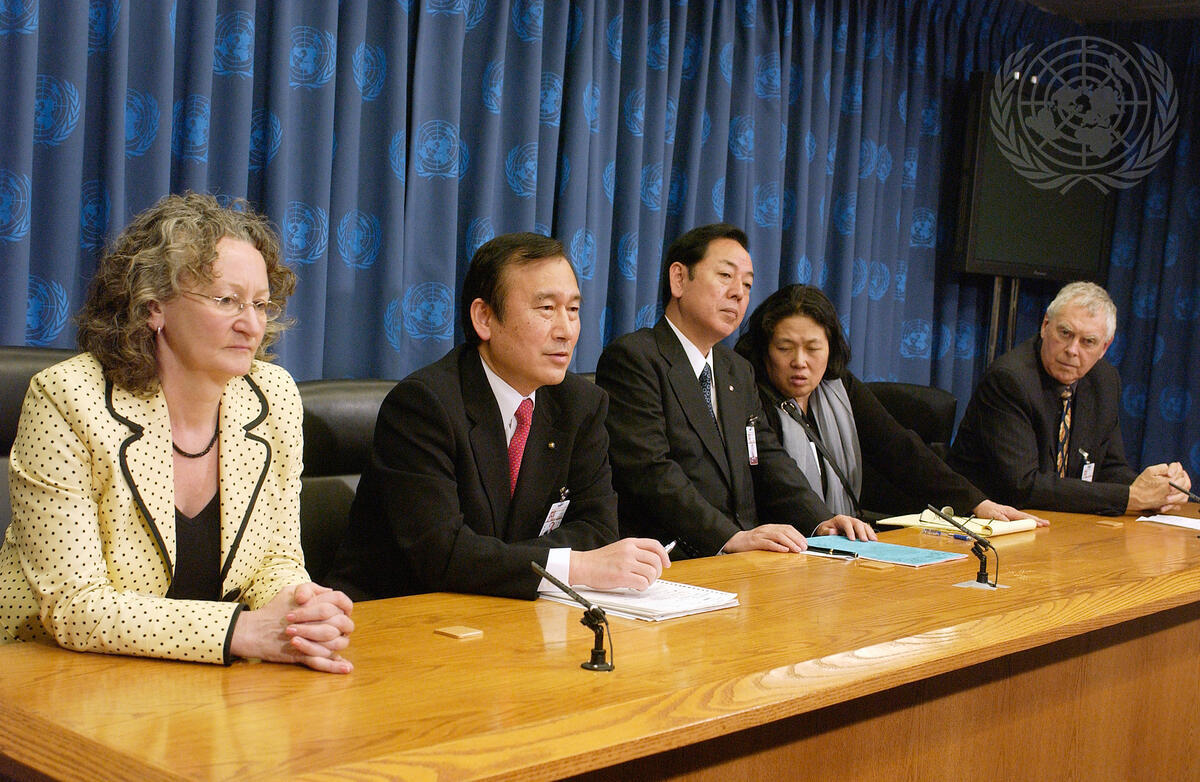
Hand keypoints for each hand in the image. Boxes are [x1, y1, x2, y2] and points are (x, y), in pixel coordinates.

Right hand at [231, 584, 353, 673]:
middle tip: (339, 629)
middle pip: (341, 622)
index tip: (344, 611)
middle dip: (343, 626)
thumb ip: (311, 589)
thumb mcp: (290, 591)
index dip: (345, 605)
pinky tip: (347, 669)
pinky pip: (322, 661)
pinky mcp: (301, 655)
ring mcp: (308, 639)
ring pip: (335, 642)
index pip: (339, 600)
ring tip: (338, 643)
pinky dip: (335, 666)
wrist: (253, 631)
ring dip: (339, 643)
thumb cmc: (272, 610)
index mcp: (312, 602)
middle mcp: (313, 620)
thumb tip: (331, 593)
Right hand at [569, 538, 669, 590]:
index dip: (664, 555)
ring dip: (649, 581)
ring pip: (651, 573)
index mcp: (629, 543)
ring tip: (640, 582)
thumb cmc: (599, 560)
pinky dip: (642, 587)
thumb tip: (652, 561)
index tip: (666, 564)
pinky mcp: (622, 576)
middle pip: (656, 560)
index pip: (655, 545)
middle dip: (657, 572)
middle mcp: (629, 551)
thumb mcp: (619, 549)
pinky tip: (634, 586)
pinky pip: (643, 583)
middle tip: (651, 577)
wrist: (584, 566)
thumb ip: (634, 552)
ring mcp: (626, 563)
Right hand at [723, 524, 808, 552]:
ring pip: (778, 536)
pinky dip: (778, 547)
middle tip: (804, 547)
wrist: (736, 541)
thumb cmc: (753, 541)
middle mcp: (767, 529)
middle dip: (796, 539)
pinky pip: (768, 543)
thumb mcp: (767, 537)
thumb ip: (778, 539)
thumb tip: (793, 545)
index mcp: (771, 527)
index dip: (798, 535)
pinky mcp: (755, 542)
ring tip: (797, 550)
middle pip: (785, 531)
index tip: (805, 543)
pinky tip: (784, 550)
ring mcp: (761, 535)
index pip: (788, 528)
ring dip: (790, 543)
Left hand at [812, 514, 876, 540]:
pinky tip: (874, 539)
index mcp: (840, 519)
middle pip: (857, 523)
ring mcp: (855, 523)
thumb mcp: (823, 529)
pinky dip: (871, 534)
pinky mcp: (859, 528)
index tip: (852, 539)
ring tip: (873, 540)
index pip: (846, 523)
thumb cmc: (827, 528)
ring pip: (864, 525)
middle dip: (861, 532)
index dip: (850, 531)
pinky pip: (866, 529)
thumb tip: (832, 532)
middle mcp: (849, 520)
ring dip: (869, 532)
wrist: (829, 527)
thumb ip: (826, 531)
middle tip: (864, 540)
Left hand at [973, 499, 1048, 526]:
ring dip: (1034, 520)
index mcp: (1010, 512)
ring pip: (1025, 517)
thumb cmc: (986, 510)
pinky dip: (1028, 520)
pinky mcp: (1009, 515)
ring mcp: (1011, 513)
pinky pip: (1021, 518)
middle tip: (1047, 524)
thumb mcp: (993, 516)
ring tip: (1042, 523)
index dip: (1032, 521)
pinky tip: (1031, 522)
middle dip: (1037, 520)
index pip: (1024, 517)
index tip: (1040, 525)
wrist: (980, 506)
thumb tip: (1010, 524)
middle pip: (1027, 516)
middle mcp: (1012, 512)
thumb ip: (1002, 520)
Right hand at [1128, 463, 1187, 513]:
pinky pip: (1181, 503)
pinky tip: (1178, 494)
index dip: (1178, 470)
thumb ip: (1162, 467)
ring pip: (1185, 494)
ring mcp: (1171, 499)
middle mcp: (1172, 492)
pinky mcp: (1168, 505)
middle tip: (1179, 475)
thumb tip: (1170, 468)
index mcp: (1170, 482)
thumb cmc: (1141, 486)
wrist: (1135, 498)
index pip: (1181, 475)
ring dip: (1184, 488)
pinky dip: (1181, 498)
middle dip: (1182, 478)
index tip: (1175, 469)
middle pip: (1185, 484)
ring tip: (1180, 483)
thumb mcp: (1149, 471)